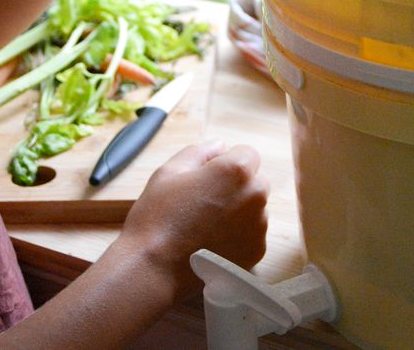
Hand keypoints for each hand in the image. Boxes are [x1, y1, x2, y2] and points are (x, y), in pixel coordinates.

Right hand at [118, 141, 269, 296]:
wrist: (154, 269)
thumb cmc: (157, 217)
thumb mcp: (169, 172)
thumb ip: (199, 151)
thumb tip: (220, 145)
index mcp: (237, 170)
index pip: (247, 153)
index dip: (226, 162)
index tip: (207, 177)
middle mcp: (255, 196)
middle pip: (255, 180)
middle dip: (236, 186)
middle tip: (204, 202)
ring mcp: (259, 226)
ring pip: (254, 208)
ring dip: (239, 210)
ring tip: (206, 225)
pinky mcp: (257, 251)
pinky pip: (252, 233)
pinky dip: (238, 235)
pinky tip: (212, 241)